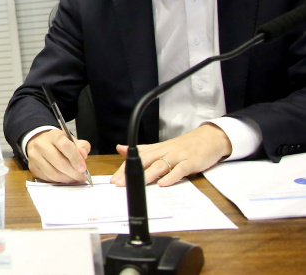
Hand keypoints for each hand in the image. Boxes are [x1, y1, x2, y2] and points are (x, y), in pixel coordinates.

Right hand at [25, 129, 91, 182]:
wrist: (38, 143)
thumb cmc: (57, 143)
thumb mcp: (71, 140)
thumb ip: (81, 146)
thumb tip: (83, 155)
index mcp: (53, 136)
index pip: (64, 145)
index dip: (75, 158)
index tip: (83, 168)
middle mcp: (41, 145)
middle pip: (59, 162)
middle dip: (73, 172)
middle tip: (81, 177)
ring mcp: (35, 157)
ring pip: (53, 173)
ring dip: (66, 179)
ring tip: (74, 178)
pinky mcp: (33, 167)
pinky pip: (48, 178)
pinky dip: (59, 181)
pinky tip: (65, 178)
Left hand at [110, 123, 231, 186]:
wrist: (209, 138)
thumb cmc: (184, 146)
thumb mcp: (161, 146)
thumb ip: (141, 150)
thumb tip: (120, 148)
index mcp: (156, 149)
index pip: (136, 158)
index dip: (125, 168)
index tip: (114, 179)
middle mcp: (164, 151)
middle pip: (145, 161)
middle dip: (131, 173)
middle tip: (119, 183)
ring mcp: (178, 156)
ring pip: (160, 165)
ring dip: (148, 175)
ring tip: (137, 185)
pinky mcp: (191, 162)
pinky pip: (180, 170)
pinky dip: (171, 176)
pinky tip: (163, 184)